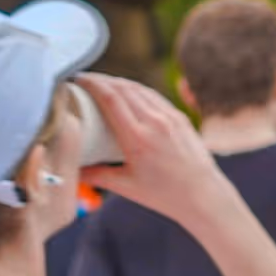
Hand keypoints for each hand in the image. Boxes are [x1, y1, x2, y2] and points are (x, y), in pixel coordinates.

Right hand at [74, 74, 240, 230]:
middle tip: (83, 79)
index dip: (90, 84)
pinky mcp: (181, 118)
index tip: (75, 79)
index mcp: (138, 138)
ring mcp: (171, 118)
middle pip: (122, 88)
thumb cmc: (165, 195)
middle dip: (100, 80)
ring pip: (139, 89)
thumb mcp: (126, 186)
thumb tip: (71, 170)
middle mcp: (155, 123)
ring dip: (118, 82)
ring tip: (102, 83)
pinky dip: (137, 89)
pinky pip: (154, 96)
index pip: (110, 98)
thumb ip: (96, 176)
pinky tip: (128, 91)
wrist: (204, 196)